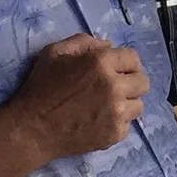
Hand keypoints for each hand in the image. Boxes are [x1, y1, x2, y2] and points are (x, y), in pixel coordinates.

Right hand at [10, 34, 149, 162]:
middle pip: (143, 82)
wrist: (32, 128)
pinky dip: (117, 123)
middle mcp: (114, 86)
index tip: (117, 70)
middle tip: (114, 88)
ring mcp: (117, 112)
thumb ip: (84, 42)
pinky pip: (128, 125)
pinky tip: (99, 121)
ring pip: (139, 105)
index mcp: (101, 62)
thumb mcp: (54, 53)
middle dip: (130, 82)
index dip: (125, 63)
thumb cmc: (40, 88)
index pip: (133, 58)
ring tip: (107, 106)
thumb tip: (108, 45)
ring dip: (126, 104)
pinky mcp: (115, 133)